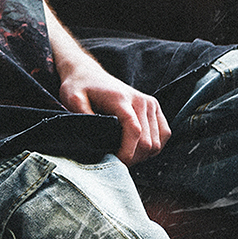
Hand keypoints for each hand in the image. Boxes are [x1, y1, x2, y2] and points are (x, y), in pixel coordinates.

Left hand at [50, 38, 170, 164]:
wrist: (90, 74)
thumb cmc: (80, 88)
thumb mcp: (72, 99)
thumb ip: (82, 116)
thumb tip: (93, 136)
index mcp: (122, 100)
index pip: (134, 132)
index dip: (127, 154)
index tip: (115, 163)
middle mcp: (141, 101)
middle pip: (147, 142)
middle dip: (133, 158)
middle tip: (116, 161)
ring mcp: (150, 103)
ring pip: (157, 142)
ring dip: (143, 155)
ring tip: (126, 154)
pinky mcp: (155, 107)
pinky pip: (164, 134)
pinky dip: (153, 147)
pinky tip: (137, 148)